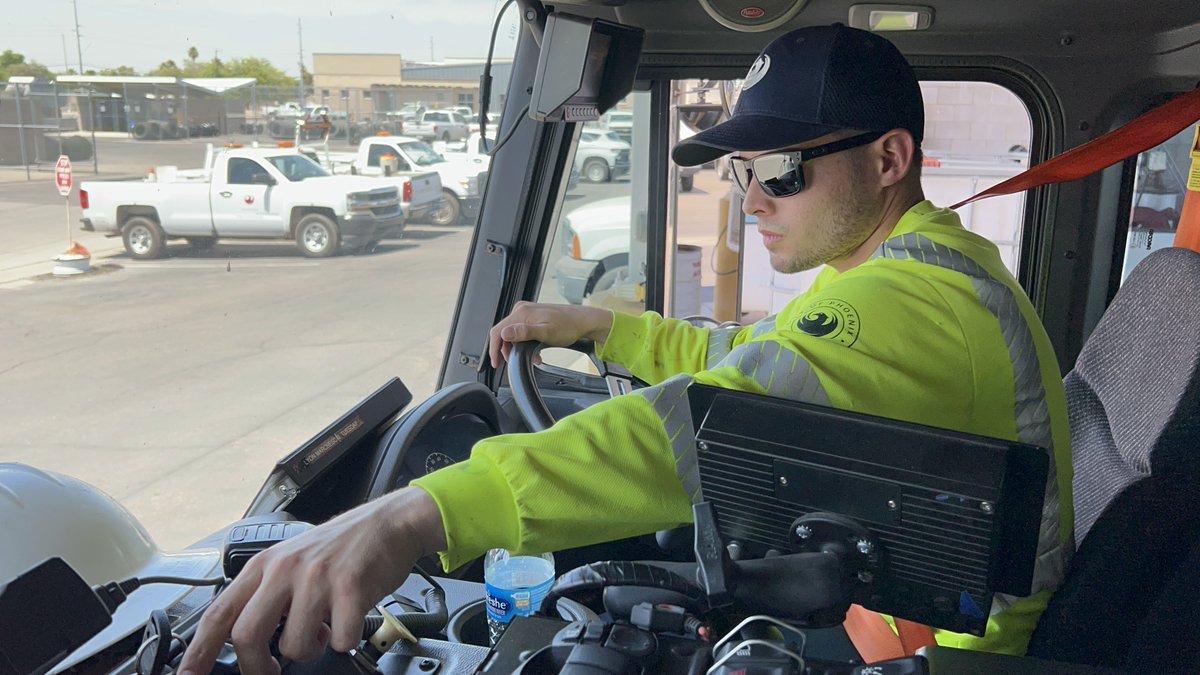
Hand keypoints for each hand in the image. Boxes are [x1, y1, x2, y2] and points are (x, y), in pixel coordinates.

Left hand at [178, 487, 445, 674]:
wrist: (390, 521)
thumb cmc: (343, 547)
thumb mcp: (294, 562)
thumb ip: (269, 597)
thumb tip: (246, 643)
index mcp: (265, 565)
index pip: (218, 614)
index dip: (198, 652)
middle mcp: (285, 569)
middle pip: (246, 636)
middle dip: (257, 666)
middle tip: (271, 671)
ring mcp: (316, 577)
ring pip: (294, 645)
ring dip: (312, 649)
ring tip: (325, 630)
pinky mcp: (349, 586)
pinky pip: (340, 639)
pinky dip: (345, 640)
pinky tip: (349, 620)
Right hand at [488, 301, 612, 368]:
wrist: (583, 321)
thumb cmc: (568, 326)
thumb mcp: (546, 332)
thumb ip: (524, 333)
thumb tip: (505, 333)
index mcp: (521, 313)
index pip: (497, 331)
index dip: (494, 349)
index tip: (496, 363)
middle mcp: (522, 310)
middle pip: (503, 333)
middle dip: (508, 350)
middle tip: (515, 362)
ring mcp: (527, 313)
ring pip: (513, 334)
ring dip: (518, 348)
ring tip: (532, 358)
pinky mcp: (533, 317)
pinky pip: (521, 332)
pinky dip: (524, 344)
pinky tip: (535, 351)